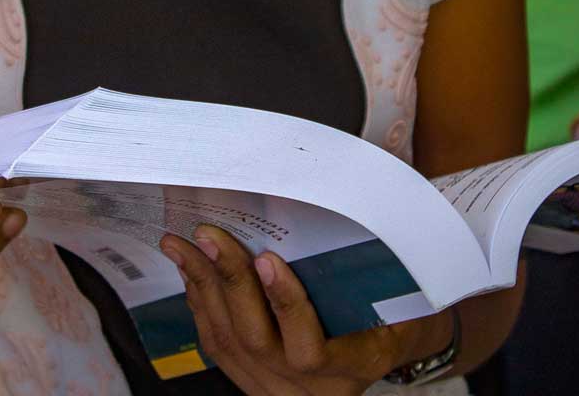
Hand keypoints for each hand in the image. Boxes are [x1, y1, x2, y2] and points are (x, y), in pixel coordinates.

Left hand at [160, 226, 452, 395]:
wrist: (384, 343)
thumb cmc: (394, 308)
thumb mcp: (396, 293)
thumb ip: (362, 267)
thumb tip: (335, 202)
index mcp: (355, 365)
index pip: (312, 348)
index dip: (287, 305)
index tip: (269, 259)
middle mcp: (312, 390)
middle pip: (258, 341)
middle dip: (230, 282)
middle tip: (211, 235)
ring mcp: (277, 389)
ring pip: (229, 343)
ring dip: (203, 286)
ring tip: (183, 244)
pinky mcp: (251, 382)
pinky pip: (217, 345)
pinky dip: (200, 302)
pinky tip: (190, 269)